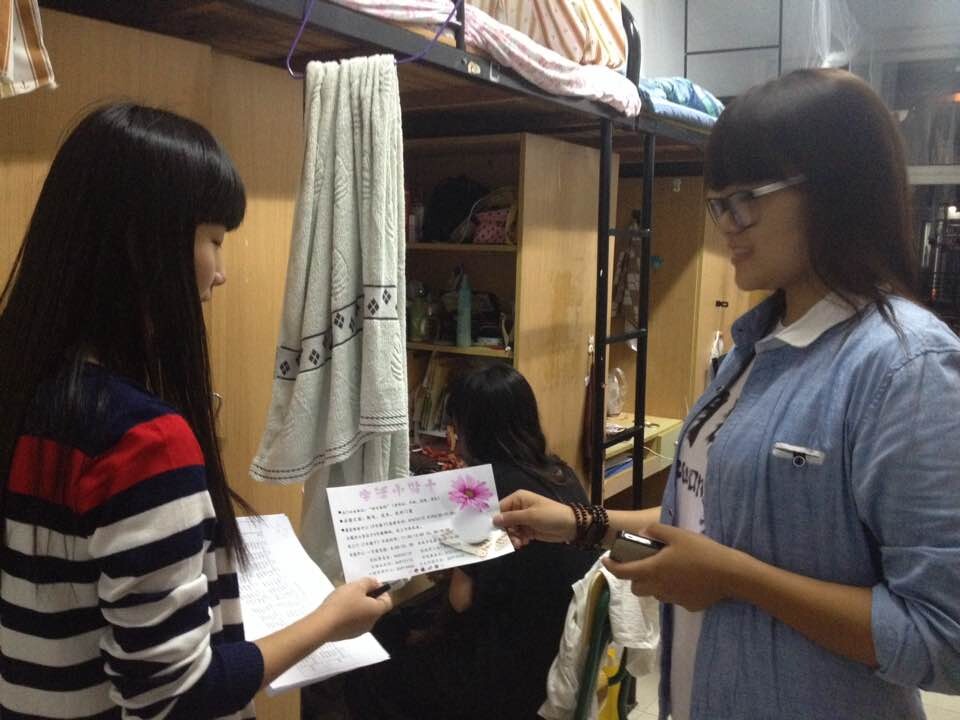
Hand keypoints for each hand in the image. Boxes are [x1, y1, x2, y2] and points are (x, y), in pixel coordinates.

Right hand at [318, 577, 392, 640]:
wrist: (323, 625)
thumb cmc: (342, 604)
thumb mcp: (356, 586)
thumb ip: (368, 582)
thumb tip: (376, 583)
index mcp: (376, 611)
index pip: (387, 601)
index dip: (382, 591)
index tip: (371, 584)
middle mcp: (371, 623)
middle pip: (374, 607)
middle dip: (367, 597)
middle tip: (355, 589)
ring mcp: (359, 631)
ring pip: (362, 614)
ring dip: (357, 605)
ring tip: (344, 598)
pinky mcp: (347, 635)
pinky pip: (352, 621)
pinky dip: (348, 614)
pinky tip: (338, 609)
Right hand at [493, 489, 575, 547]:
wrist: (570, 526)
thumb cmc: (550, 515)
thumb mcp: (530, 516)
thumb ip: (511, 518)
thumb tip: (493, 520)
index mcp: (518, 498)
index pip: (500, 507)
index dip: (495, 518)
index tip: (489, 530)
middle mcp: (519, 508)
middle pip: (504, 520)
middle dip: (505, 531)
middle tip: (508, 540)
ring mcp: (524, 519)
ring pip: (510, 530)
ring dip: (512, 537)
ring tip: (519, 543)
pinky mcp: (528, 530)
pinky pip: (517, 535)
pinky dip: (519, 540)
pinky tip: (524, 543)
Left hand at [602, 523, 743, 611]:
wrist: (729, 574)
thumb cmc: (701, 551)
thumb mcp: (677, 534)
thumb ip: (656, 531)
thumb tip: (642, 533)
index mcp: (652, 569)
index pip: (623, 572)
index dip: (611, 567)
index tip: (606, 561)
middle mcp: (659, 587)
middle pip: (636, 588)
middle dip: (634, 578)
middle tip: (642, 564)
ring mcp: (673, 599)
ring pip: (655, 594)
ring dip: (654, 584)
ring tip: (667, 570)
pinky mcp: (687, 605)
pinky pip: (673, 598)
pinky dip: (673, 589)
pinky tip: (687, 579)